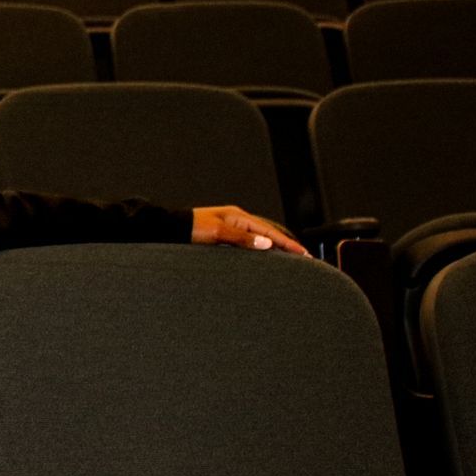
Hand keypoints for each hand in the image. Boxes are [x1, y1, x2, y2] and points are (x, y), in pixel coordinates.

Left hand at [190, 206, 307, 255]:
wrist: (171, 228)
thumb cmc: (191, 228)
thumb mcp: (217, 233)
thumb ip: (241, 239)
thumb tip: (266, 244)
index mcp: (239, 217)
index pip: (269, 231)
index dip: (288, 243)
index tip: (304, 253)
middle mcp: (237, 221)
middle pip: (268, 234)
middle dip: (286, 245)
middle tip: (304, 257)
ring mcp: (231, 228)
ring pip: (260, 238)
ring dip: (275, 248)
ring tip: (290, 258)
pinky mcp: (224, 237)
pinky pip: (249, 243)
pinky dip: (261, 249)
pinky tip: (265, 257)